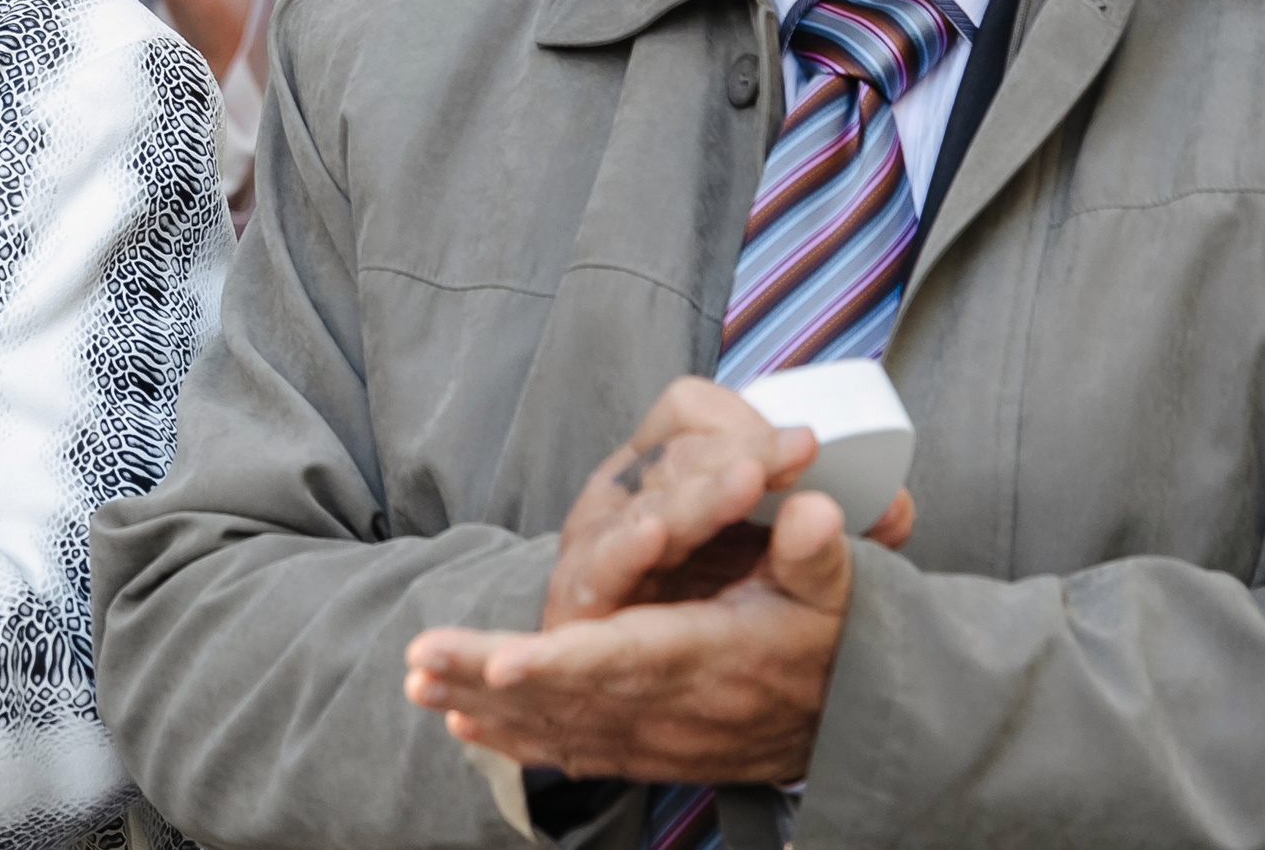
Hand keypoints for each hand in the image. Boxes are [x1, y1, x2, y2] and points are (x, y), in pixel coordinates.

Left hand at [405, 494, 857, 784]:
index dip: (563, 663)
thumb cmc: (827, 637)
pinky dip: (515, 740)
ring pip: (556, 725)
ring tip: (418, 682)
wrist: (847, 719)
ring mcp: (655, 737)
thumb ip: (816, 551)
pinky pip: (572, 749)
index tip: (502, 662)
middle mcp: (673, 707)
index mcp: (710, 659)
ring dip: (483, 706)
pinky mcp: (646, 751)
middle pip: (568, 696)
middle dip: (488, 678)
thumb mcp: (835, 589)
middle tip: (421, 660)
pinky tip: (462, 725)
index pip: (628, 661)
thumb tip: (813, 512)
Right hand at [540, 376, 914, 628]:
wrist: (655, 694)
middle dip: (741, 455)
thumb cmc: (717, 607)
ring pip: (644, 505)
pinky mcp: (581, 599)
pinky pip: (598, 570)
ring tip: (746, 481)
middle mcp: (626, 491)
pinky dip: (624, 552)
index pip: (694, 413)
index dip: (750, 423)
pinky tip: (652, 538)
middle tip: (797, 457)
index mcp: (668, 465)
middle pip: (677, 455)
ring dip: (697, 495)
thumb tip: (897, 508)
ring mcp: (596, 541)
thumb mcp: (783, 563)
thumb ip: (834, 536)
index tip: (808, 444)